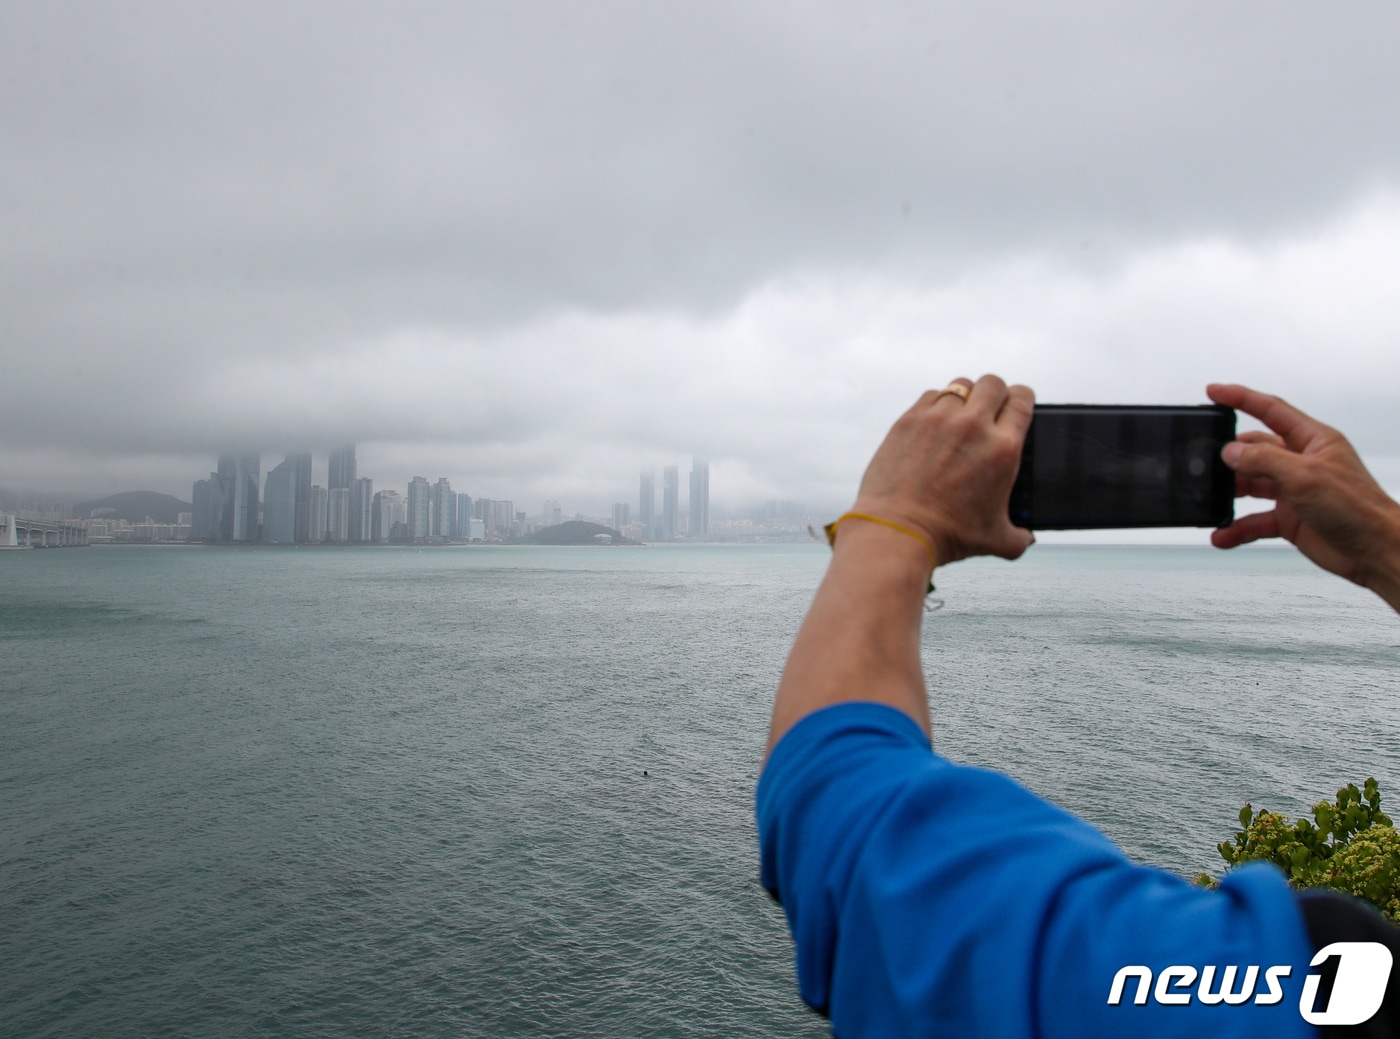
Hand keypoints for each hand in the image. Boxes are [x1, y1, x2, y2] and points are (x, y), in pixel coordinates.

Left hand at [851, 374, 1034, 566]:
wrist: (899, 530)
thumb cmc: (947, 535)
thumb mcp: (996, 539)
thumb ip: (1019, 537)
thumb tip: (1026, 538)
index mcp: (1003, 448)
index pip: (1022, 399)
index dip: (1021, 399)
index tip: (1016, 407)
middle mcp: (973, 425)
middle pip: (992, 383)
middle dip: (994, 394)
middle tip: (988, 412)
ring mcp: (939, 419)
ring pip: (960, 385)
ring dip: (964, 399)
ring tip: (960, 419)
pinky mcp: (909, 420)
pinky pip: (930, 395)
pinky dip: (936, 405)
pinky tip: (935, 424)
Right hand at [1208, 383, 1399, 606]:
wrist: (1376, 551)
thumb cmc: (1359, 509)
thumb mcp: (1306, 476)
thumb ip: (1265, 460)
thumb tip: (1232, 451)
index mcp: (1313, 441)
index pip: (1271, 411)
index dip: (1241, 399)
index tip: (1214, 392)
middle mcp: (1302, 463)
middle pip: (1255, 450)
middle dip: (1230, 456)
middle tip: (1206, 461)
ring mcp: (1294, 491)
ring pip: (1251, 485)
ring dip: (1230, 494)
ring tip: (1212, 498)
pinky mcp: (1290, 519)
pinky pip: (1255, 520)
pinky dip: (1237, 527)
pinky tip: (1224, 533)